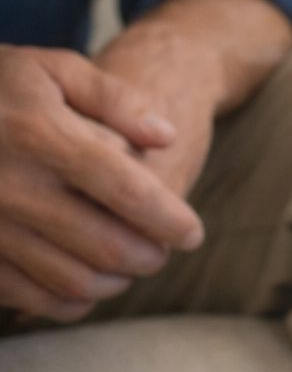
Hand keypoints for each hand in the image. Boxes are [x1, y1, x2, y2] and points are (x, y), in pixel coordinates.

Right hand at [0, 45, 203, 321]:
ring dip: (116, 282)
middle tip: (161, 252)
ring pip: (74, 279)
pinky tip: (87, 286)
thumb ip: (116, 99)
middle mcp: (11, 184)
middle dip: (149, 257)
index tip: (192, 233)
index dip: (170, 220)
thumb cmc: (1, 86)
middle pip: (108, 245)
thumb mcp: (55, 69)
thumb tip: (166, 136)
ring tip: (129, 266)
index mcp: (41, 134)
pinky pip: (28, 296)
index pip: (128, 192)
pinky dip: (67, 302)